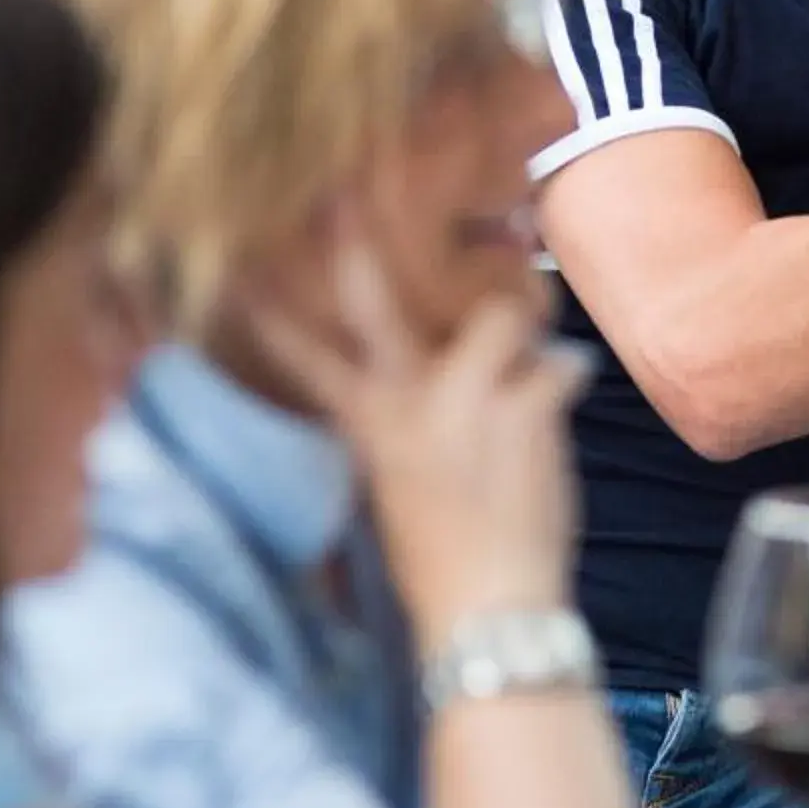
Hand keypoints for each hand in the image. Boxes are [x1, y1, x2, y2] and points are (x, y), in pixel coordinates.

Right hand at [248, 211, 582, 647]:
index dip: (272, 312)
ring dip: (519, 326)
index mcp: (367, 423)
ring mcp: (467, 399)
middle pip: (379, 304)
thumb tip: (425, 373)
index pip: (306, 356)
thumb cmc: (441, 557)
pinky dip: (566, 375)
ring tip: (528, 340)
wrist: (488, 610)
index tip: (242, 266)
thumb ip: (400, 421)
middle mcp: (408, 400)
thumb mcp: (395, 484)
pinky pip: (560, 363)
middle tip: (354, 197)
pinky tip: (566, 388)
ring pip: (499, 316)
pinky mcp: (527, 411)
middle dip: (364, 246)